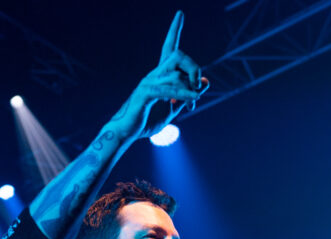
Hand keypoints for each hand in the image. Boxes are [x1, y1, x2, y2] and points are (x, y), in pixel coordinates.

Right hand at [112, 11, 208, 139]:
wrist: (125, 133)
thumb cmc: (146, 121)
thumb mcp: (174, 108)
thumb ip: (188, 95)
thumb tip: (205, 83)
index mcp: (160, 75)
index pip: (169, 47)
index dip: (175, 29)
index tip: (180, 13)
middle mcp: (154, 74)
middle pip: (179, 55)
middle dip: (194, 68)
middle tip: (198, 86)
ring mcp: (148, 82)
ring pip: (176, 73)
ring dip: (191, 89)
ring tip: (193, 102)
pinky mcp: (145, 94)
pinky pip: (169, 89)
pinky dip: (184, 95)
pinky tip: (192, 101)